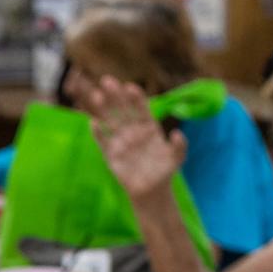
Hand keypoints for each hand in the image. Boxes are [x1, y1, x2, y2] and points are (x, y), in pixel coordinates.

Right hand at [76, 74, 183, 199]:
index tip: (130, 87)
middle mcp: (132, 130)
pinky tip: (93, 122)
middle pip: (122, 110)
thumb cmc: (164, 172)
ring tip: (97, 95)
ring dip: (103, 109)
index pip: (141, 108)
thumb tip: (177, 134)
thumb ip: (179, 146)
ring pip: (110, 121)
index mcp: (148, 127)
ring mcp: (121, 141)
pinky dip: (98, 133)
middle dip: (115, 95)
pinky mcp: (111, 155)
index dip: (135, 98)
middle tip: (107, 80)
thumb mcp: (177, 159)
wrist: (151, 191)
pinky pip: (102, 141)